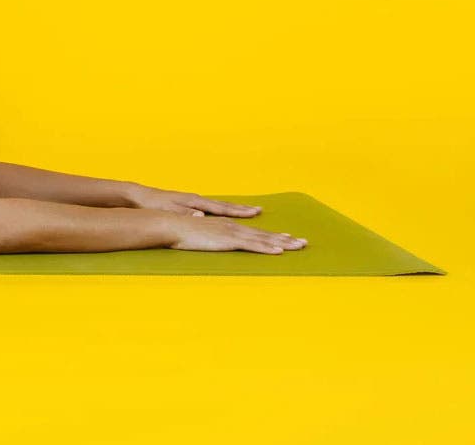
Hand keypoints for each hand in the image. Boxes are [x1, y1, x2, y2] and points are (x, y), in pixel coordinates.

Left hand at [122, 183, 262, 218]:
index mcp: (195, 202)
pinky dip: (226, 211)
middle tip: (261, 211)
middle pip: (226, 206)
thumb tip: (203, 215)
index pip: (222, 208)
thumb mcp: (168, 211)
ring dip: (238, 210)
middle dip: (245, 210)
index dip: (239, 211)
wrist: (138, 196)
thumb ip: (186, 214)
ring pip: (222, 207)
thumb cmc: (153, 205)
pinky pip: (214, 209)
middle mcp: (198, 201)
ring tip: (253, 211)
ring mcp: (195, 202)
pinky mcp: (190, 205)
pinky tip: (231, 213)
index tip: (256, 212)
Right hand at [164, 211, 307, 254]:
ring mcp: (232, 233)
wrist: (170, 225)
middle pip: (264, 234)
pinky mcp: (228, 240)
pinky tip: (279, 250)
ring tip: (300, 246)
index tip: (286, 238)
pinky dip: (267, 247)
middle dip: (285, 239)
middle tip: (303, 243)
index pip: (253, 233)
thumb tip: (211, 239)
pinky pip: (252, 245)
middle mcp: (233, 228)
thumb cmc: (179, 231)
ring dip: (283, 243)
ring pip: (263, 239)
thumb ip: (207, 236)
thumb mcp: (197, 235)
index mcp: (226, 227)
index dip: (271, 236)